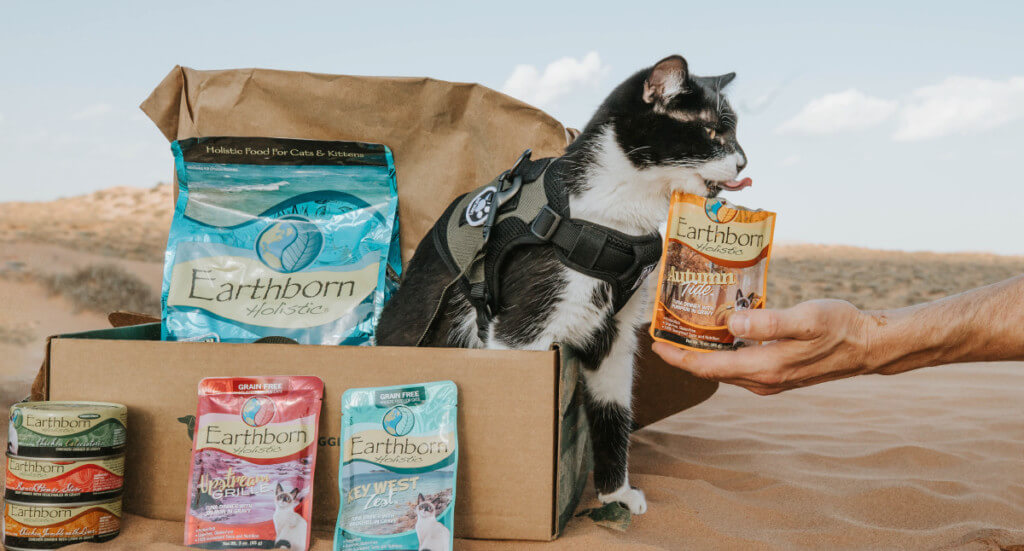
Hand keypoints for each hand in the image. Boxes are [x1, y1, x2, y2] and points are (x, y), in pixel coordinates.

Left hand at [652, 300, 873, 394]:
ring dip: (703, 353)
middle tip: (664, 332)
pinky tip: (722, 333)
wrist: (869, 345)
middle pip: (711, 371)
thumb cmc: (841, 327)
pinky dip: (723, 352)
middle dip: (684, 354)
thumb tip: (731, 323)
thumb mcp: (806, 318)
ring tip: (686, 330)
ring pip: (724, 369)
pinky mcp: (778, 372)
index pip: (708, 367)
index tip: (656, 343)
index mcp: (764, 368)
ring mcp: (770, 379)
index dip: (679, 357)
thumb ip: (768, 322)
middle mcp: (763, 380)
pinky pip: (739, 365)